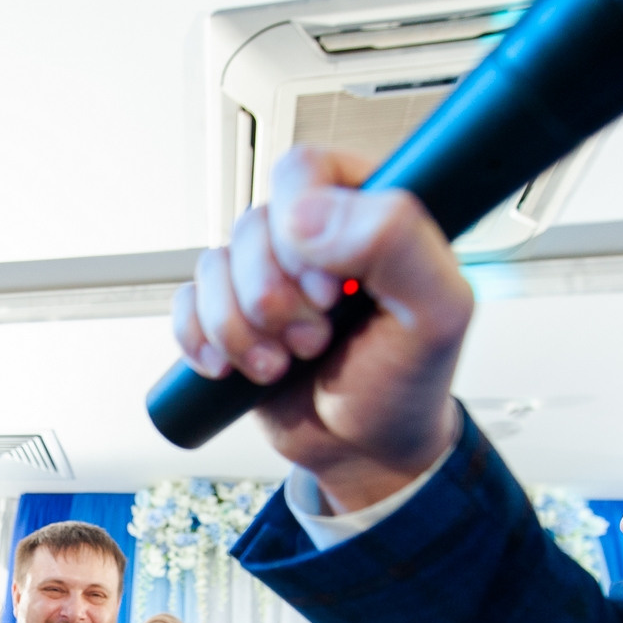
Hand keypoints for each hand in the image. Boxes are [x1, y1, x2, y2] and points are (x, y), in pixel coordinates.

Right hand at [171, 146, 473, 512]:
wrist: (366, 451)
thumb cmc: (408, 382)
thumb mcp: (436, 313)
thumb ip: (397, 242)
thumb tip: (307, 215)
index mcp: (366, 210)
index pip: (302, 171)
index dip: (300, 227)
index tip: (331, 288)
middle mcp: (312, 235)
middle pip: (252, 225)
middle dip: (274, 297)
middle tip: (316, 338)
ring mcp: (267, 274)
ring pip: (213, 265)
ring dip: (241, 328)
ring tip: (284, 363)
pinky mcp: (229, 312)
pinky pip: (186, 304)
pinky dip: (202, 340)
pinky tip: (234, 369)